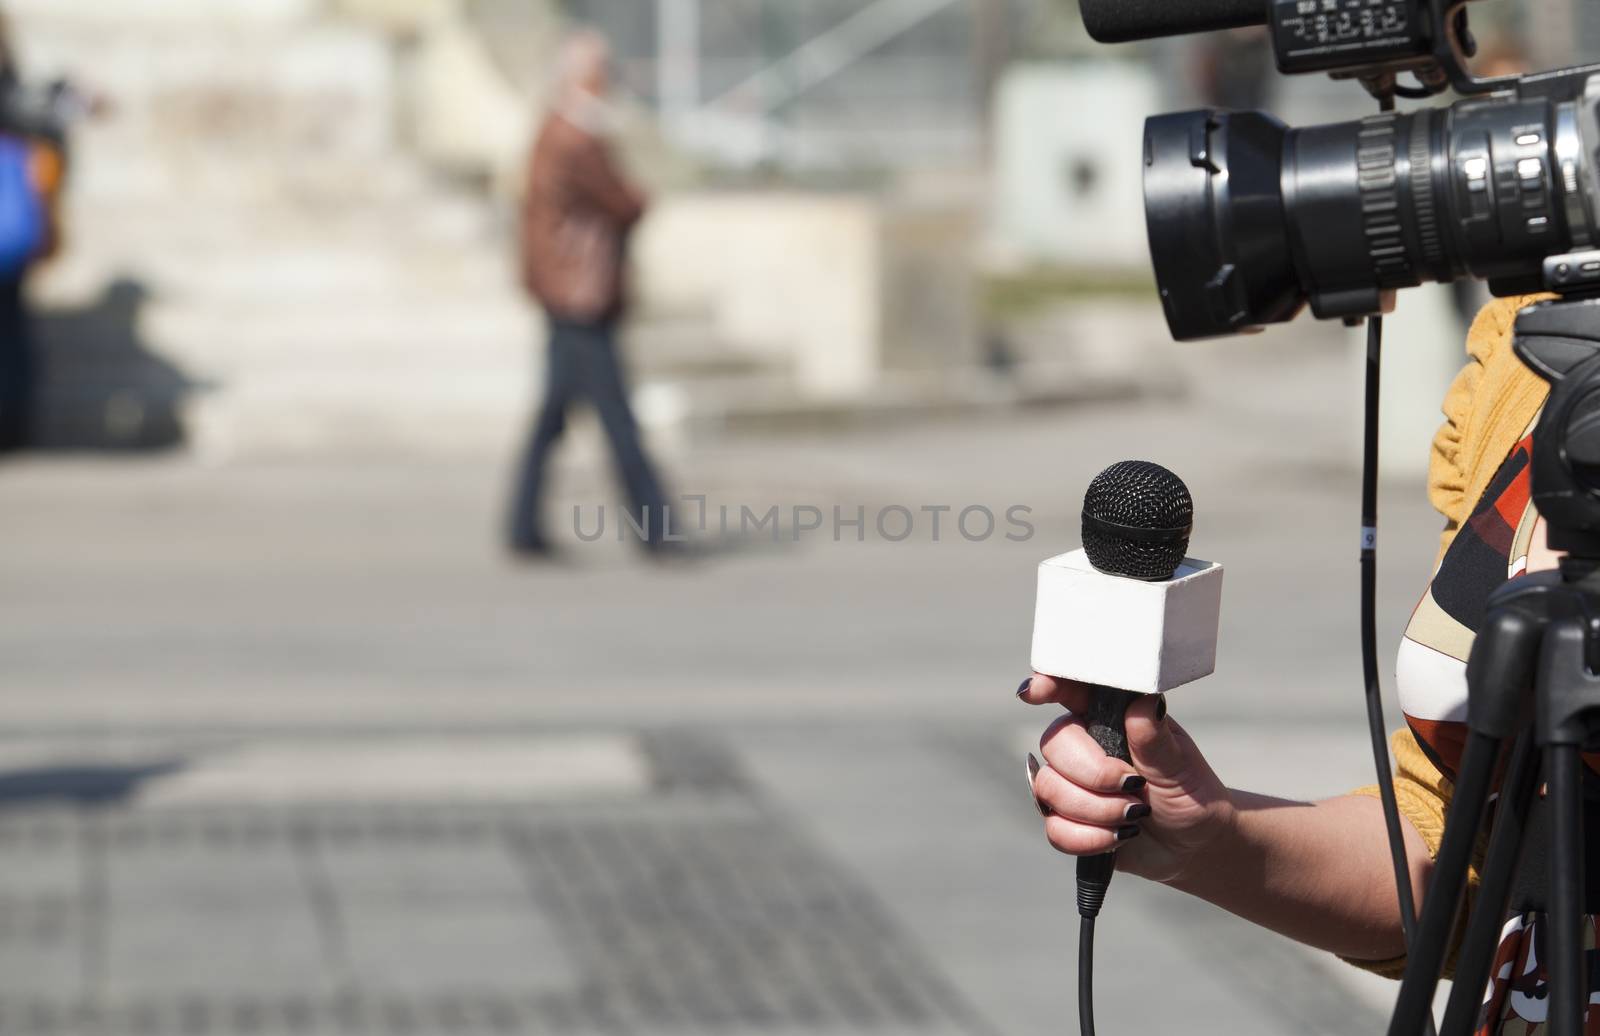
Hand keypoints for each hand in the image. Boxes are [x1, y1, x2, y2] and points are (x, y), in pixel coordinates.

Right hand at [1020, 673, 1233, 884]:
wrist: (1193, 846)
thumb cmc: (1191, 794)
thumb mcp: (1180, 765)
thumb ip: (1154, 738)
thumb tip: (1144, 701)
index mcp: (1109, 718)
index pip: (1069, 690)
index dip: (1046, 686)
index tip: (1033, 694)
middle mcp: (1082, 745)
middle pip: (1052, 744)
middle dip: (1093, 775)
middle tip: (1134, 788)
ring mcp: (1069, 784)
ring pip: (1048, 789)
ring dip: (1096, 810)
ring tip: (1134, 816)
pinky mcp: (1066, 821)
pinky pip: (1054, 829)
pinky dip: (1090, 838)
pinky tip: (1119, 836)